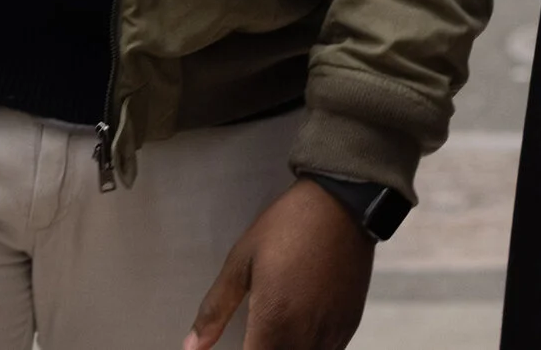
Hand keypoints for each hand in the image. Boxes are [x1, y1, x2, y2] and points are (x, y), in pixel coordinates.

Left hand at [185, 180, 373, 349]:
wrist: (341, 204)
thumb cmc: (287, 227)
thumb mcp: (241, 261)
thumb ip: (215, 310)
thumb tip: (192, 347)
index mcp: (273, 323)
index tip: (232, 346)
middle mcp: (305, 337)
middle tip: (251, 334)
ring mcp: (331, 335)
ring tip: (271, 331)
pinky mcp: (348, 327)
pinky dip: (307, 348)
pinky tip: (296, 330)